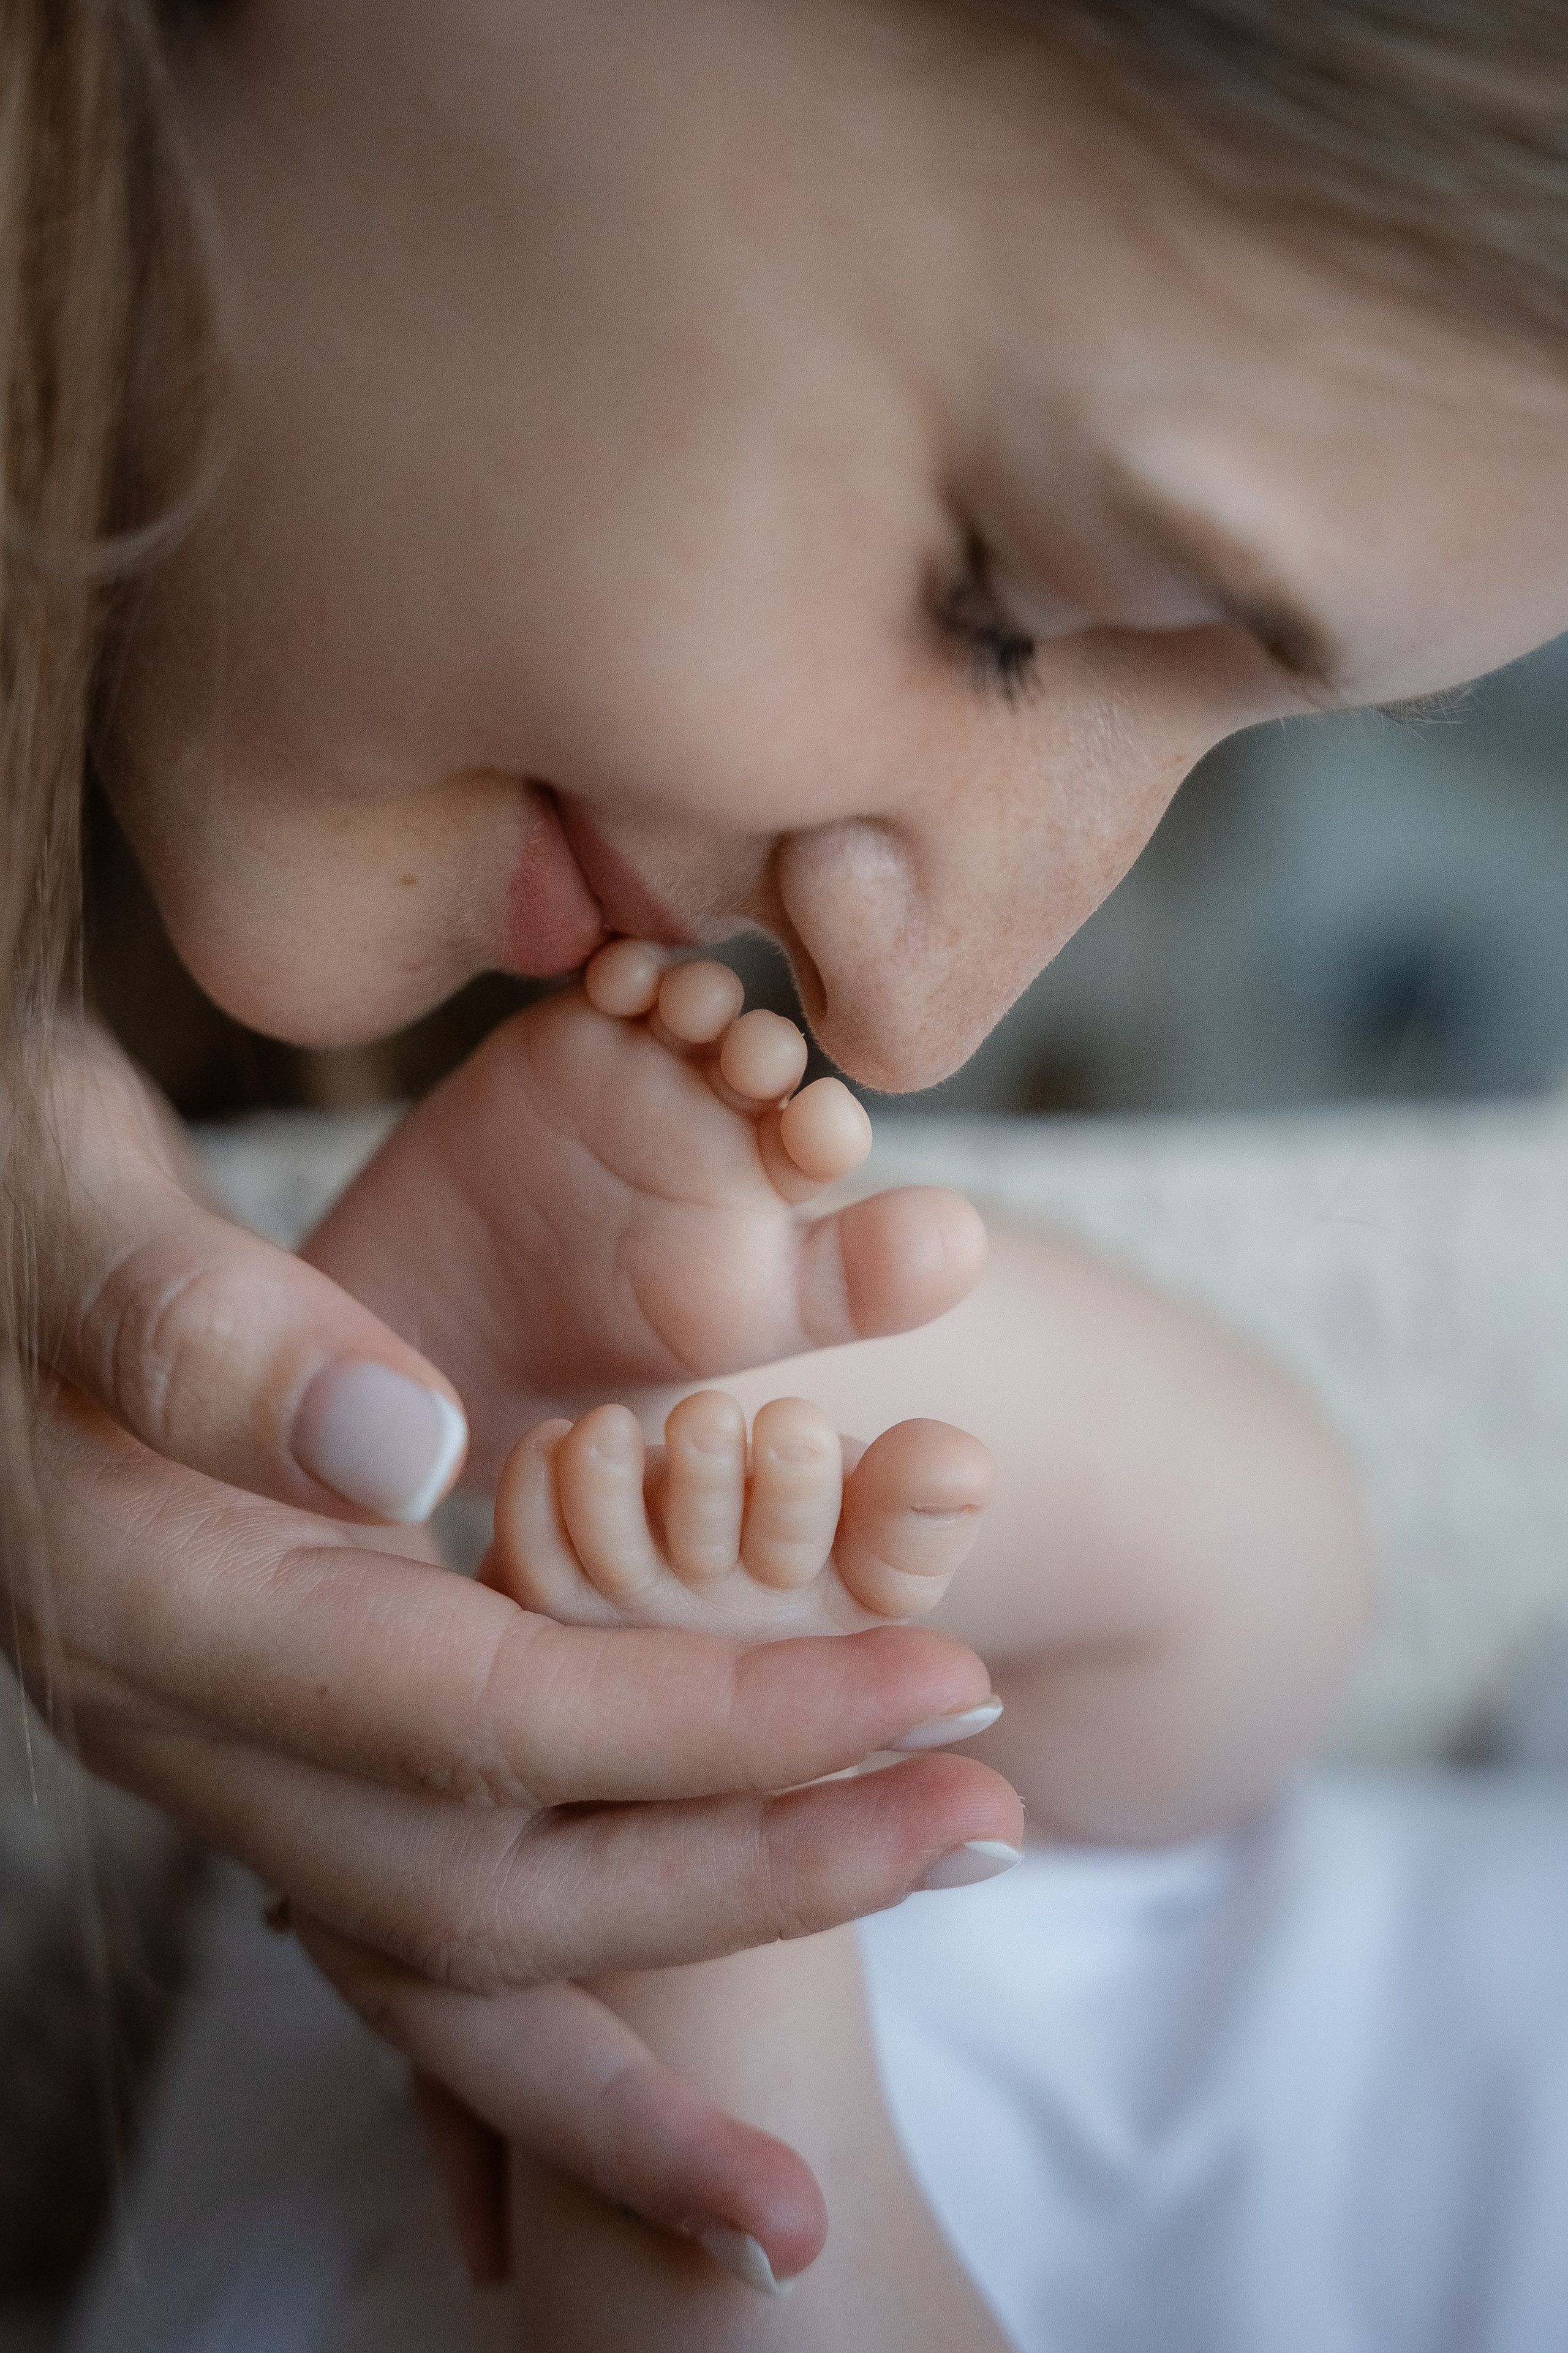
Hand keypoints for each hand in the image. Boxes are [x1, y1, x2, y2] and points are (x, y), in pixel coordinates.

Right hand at [7, 1027, 1017, 2270]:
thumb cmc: (0, 1187)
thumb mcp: (67, 1206)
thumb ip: (198, 1327)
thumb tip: (401, 1453)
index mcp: (157, 1603)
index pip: (489, 1714)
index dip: (725, 1719)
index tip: (940, 1689)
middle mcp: (186, 1721)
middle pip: (499, 1885)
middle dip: (759, 1871)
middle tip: (987, 1829)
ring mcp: (222, 1747)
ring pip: (460, 1944)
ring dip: (679, 1970)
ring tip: (883, 1955)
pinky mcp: (265, 1730)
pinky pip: (423, 1904)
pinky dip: (569, 1975)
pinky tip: (704, 1972)